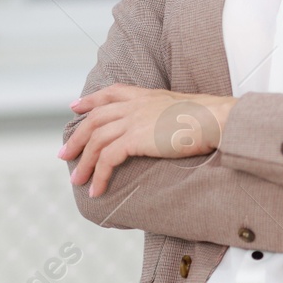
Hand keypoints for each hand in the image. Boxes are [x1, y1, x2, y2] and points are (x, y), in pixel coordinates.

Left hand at [60, 85, 234, 197]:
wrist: (218, 119)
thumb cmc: (210, 119)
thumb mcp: (183, 109)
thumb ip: (166, 115)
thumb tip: (167, 127)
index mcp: (146, 95)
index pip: (110, 93)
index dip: (90, 100)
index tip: (75, 106)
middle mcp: (136, 105)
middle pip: (95, 119)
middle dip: (77, 138)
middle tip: (64, 155)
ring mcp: (134, 120)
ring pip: (96, 140)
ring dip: (84, 162)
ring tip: (77, 180)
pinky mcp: (136, 138)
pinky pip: (107, 158)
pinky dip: (99, 175)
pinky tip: (98, 189)